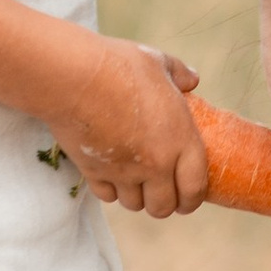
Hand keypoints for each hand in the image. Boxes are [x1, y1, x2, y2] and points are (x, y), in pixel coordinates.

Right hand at [52, 41, 207, 218]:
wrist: (75, 77)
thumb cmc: (121, 66)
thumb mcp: (158, 63)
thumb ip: (180, 74)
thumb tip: (193, 79)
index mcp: (180, 139)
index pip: (195, 189)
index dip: (192, 199)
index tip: (186, 198)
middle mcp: (156, 163)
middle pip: (163, 207)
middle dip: (162, 203)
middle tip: (159, 192)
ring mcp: (124, 172)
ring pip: (134, 204)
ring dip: (135, 196)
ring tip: (134, 181)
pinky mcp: (94, 173)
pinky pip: (107, 196)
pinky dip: (110, 189)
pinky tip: (110, 173)